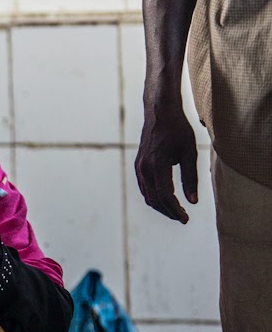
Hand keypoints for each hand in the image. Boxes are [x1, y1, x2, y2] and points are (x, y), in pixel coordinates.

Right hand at [135, 101, 197, 222]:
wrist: (159, 112)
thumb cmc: (178, 129)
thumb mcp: (190, 152)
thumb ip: (191, 178)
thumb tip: (193, 201)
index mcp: (158, 164)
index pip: (166, 195)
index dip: (176, 210)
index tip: (186, 219)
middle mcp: (144, 168)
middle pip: (155, 200)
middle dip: (169, 211)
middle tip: (183, 218)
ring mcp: (139, 167)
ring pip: (147, 196)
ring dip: (161, 206)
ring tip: (176, 211)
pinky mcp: (138, 166)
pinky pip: (144, 188)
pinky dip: (154, 197)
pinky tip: (166, 199)